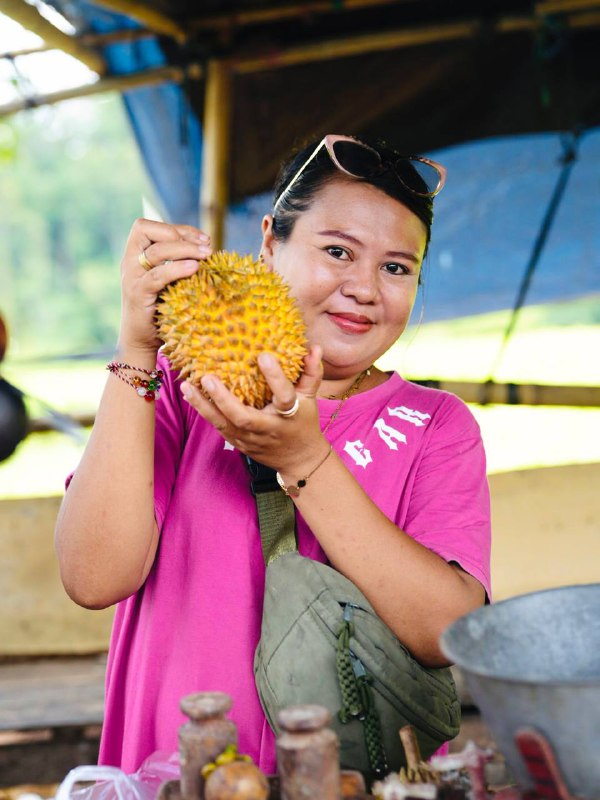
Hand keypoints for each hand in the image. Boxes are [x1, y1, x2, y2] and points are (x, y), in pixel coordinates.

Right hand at [118, 218, 211, 353]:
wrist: (141, 340)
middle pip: (151, 233)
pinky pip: (157, 276)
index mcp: (134, 255)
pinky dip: (177, 269)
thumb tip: (206, 246)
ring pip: (156, 252)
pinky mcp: (138, 294)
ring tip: (206, 255)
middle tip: (207, 248)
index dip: (177, 228)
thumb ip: (176, 262)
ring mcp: (132, 278)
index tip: (203, 238)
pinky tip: (195, 268)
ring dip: (184, 250)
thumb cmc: (160, 308)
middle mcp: (129, 262)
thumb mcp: (167, 280)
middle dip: (182, 236)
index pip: (149, 226)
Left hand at [180, 346, 327, 472]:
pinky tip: (190, 395)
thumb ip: (311, 373)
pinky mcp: (238, 443)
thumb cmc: (304, 423)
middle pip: (244, 417)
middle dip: (224, 399)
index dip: (275, 377)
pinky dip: (204, 411)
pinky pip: (219, 427)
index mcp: (289, 415)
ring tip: (186, 385)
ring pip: (224, 424)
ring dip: (203, 405)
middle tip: (208, 378)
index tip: (264, 356)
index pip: (284, 396)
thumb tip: (313, 347)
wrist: (299, 460)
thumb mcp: (310, 399)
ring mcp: (250, 439)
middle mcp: (268, 428)